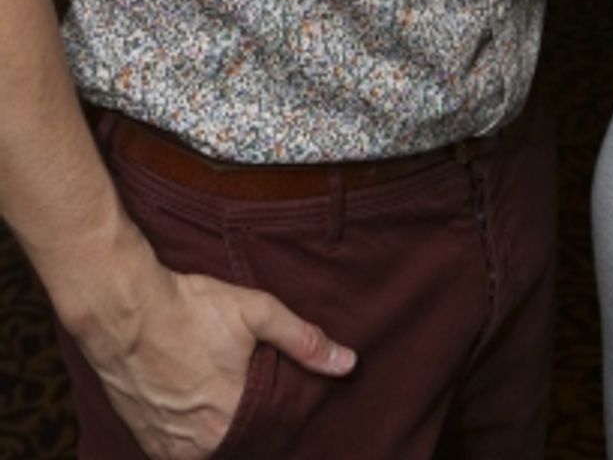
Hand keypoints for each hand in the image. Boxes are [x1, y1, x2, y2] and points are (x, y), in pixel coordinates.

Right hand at [80, 258, 355, 458]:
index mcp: (232, 421)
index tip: (277, 393)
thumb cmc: (190, 308)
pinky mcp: (147, 442)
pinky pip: (181, 450)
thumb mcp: (256, 312)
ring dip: (221, 429)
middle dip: (251, 420)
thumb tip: (348, 363)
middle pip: (242, 441)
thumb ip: (303, 341)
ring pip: (211, 448)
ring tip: (222, 393)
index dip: (279, 414)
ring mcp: (169, 448)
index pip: (273, 433)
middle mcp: (200, 446)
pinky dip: (194, 433)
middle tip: (247, 387)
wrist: (124, 310)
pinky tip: (197, 402)